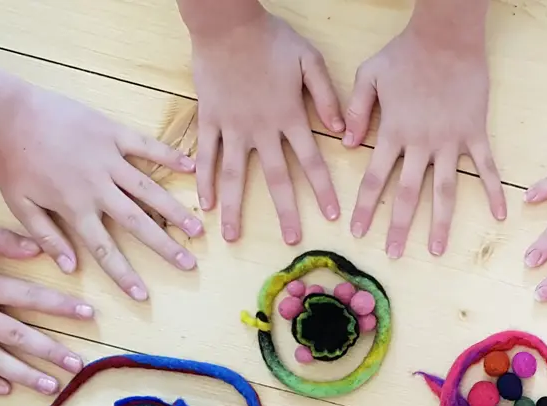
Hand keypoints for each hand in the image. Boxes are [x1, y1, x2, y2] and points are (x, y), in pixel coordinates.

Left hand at [0, 87, 201, 300]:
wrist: (5, 112)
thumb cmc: (10, 160)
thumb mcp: (19, 205)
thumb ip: (46, 236)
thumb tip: (70, 268)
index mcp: (75, 207)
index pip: (104, 249)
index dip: (124, 274)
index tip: (142, 294)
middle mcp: (98, 187)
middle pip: (138, 223)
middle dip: (165, 246)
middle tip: (188, 264)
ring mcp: (108, 158)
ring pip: (149, 189)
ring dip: (174, 210)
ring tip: (197, 228)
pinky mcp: (111, 132)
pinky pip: (145, 146)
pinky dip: (168, 156)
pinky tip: (191, 168)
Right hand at [183, 3, 341, 244]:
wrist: (227, 22)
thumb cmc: (271, 38)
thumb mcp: (309, 60)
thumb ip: (327, 96)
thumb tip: (343, 131)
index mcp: (290, 117)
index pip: (312, 162)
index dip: (323, 191)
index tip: (331, 217)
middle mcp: (262, 129)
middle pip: (276, 178)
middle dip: (286, 212)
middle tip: (291, 241)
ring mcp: (232, 127)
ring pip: (233, 175)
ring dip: (235, 209)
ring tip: (232, 237)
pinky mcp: (209, 119)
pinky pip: (205, 155)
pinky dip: (203, 180)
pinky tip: (204, 204)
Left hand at [345, 9, 505, 257]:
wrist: (447, 34)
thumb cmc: (405, 52)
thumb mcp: (369, 75)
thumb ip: (357, 111)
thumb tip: (347, 144)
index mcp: (394, 132)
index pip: (375, 179)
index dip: (366, 208)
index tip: (358, 232)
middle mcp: (422, 143)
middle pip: (409, 193)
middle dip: (399, 227)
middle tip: (394, 255)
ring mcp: (451, 140)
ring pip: (445, 189)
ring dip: (441, 222)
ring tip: (437, 250)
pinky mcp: (475, 132)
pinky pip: (486, 167)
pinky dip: (493, 191)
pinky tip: (499, 216)